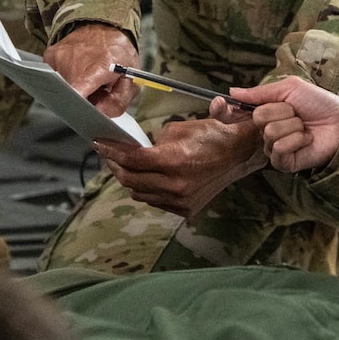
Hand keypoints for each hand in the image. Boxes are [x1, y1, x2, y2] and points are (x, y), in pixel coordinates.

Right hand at [45, 23, 140, 116]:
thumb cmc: (119, 53)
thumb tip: (98, 113)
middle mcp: (77, 58)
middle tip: (97, 92)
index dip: (78, 104)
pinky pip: (55, 78)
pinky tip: (78, 70)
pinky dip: (67, 79)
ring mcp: (61, 56)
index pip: (80, 89)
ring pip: (63, 88)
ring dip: (76, 89)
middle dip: (85, 100)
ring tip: (88, 79)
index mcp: (102, 65)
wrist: (104, 25)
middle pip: (73, 95)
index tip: (81, 112)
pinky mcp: (50, 55)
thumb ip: (118, 102)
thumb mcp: (131, 79)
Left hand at [93, 108, 263, 217]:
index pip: (131, 160)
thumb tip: (131, 150)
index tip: (99, 144)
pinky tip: (150, 178)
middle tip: (109, 155)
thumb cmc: (210, 135)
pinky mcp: (186, 209)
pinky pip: (156, 201)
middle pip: (130, 180)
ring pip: (140, 194)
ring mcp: (181, 200)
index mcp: (173, 160)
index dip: (111, 151)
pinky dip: (149, 190)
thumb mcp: (177, 129)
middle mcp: (176, 184)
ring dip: (131, 180)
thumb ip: (151, 143)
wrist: (239, 153)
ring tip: (129, 167)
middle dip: (115, 166)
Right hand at [234, 75, 338, 171]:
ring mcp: (274, 148)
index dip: (229, 110)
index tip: (222, 104)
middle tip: (298, 113)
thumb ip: (260, 92)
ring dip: (293, 126)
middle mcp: (266, 131)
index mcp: (266, 112)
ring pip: (270, 133)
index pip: (241, 112)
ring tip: (305, 127)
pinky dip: (297, 140)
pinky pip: (279, 148)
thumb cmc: (318, 102)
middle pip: (259, 118)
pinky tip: (307, 139)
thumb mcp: (289, 88)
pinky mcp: (284, 163)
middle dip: (283, 111)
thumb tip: (232, 92)